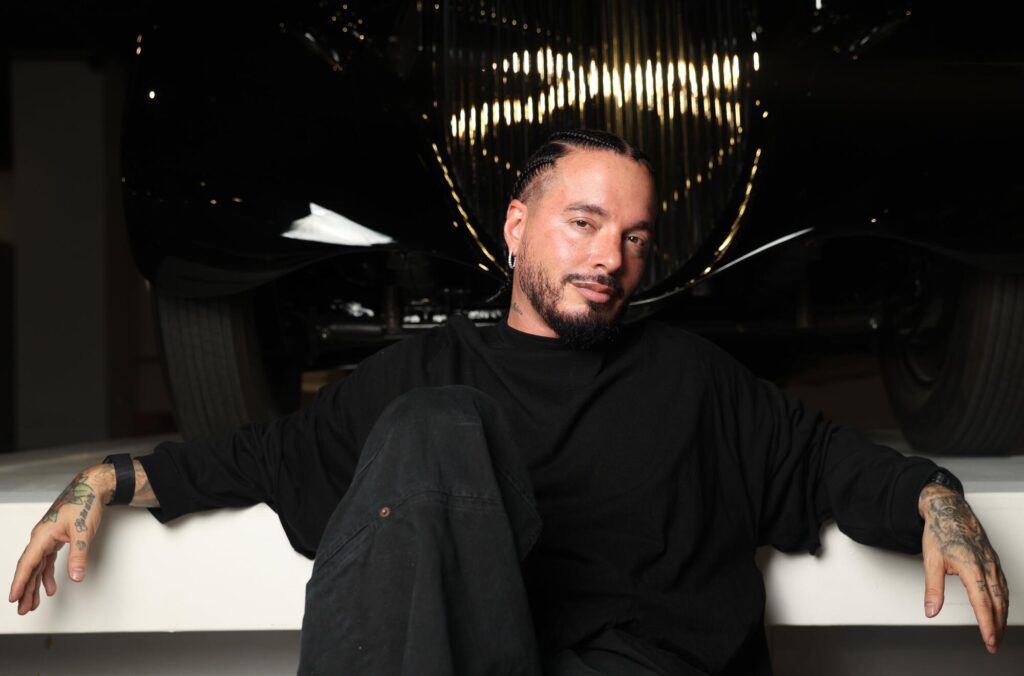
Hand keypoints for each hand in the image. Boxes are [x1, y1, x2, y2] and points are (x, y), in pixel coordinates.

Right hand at [8, 465, 113, 613]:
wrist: (91, 488)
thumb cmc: (85, 504)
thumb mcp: (83, 532)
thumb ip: (78, 556)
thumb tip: (75, 577)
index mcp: (42, 535)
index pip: (27, 563)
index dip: (20, 582)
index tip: (14, 598)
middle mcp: (41, 538)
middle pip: (28, 568)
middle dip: (24, 589)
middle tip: (22, 609)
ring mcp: (47, 538)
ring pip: (36, 566)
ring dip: (34, 585)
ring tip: (32, 604)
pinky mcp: (55, 539)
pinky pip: (46, 561)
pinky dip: (46, 575)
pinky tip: (50, 588)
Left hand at [919, 483, 1008, 653]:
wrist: (949, 509)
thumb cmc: (940, 532)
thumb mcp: (931, 561)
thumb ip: (933, 589)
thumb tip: (931, 610)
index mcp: (972, 567)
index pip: (983, 603)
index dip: (987, 624)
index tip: (989, 640)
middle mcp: (986, 566)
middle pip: (998, 603)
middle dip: (997, 626)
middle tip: (994, 644)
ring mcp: (992, 563)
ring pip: (1003, 595)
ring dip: (1002, 616)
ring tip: (997, 632)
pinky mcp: (993, 560)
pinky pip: (1003, 584)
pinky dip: (1004, 601)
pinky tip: (1001, 609)